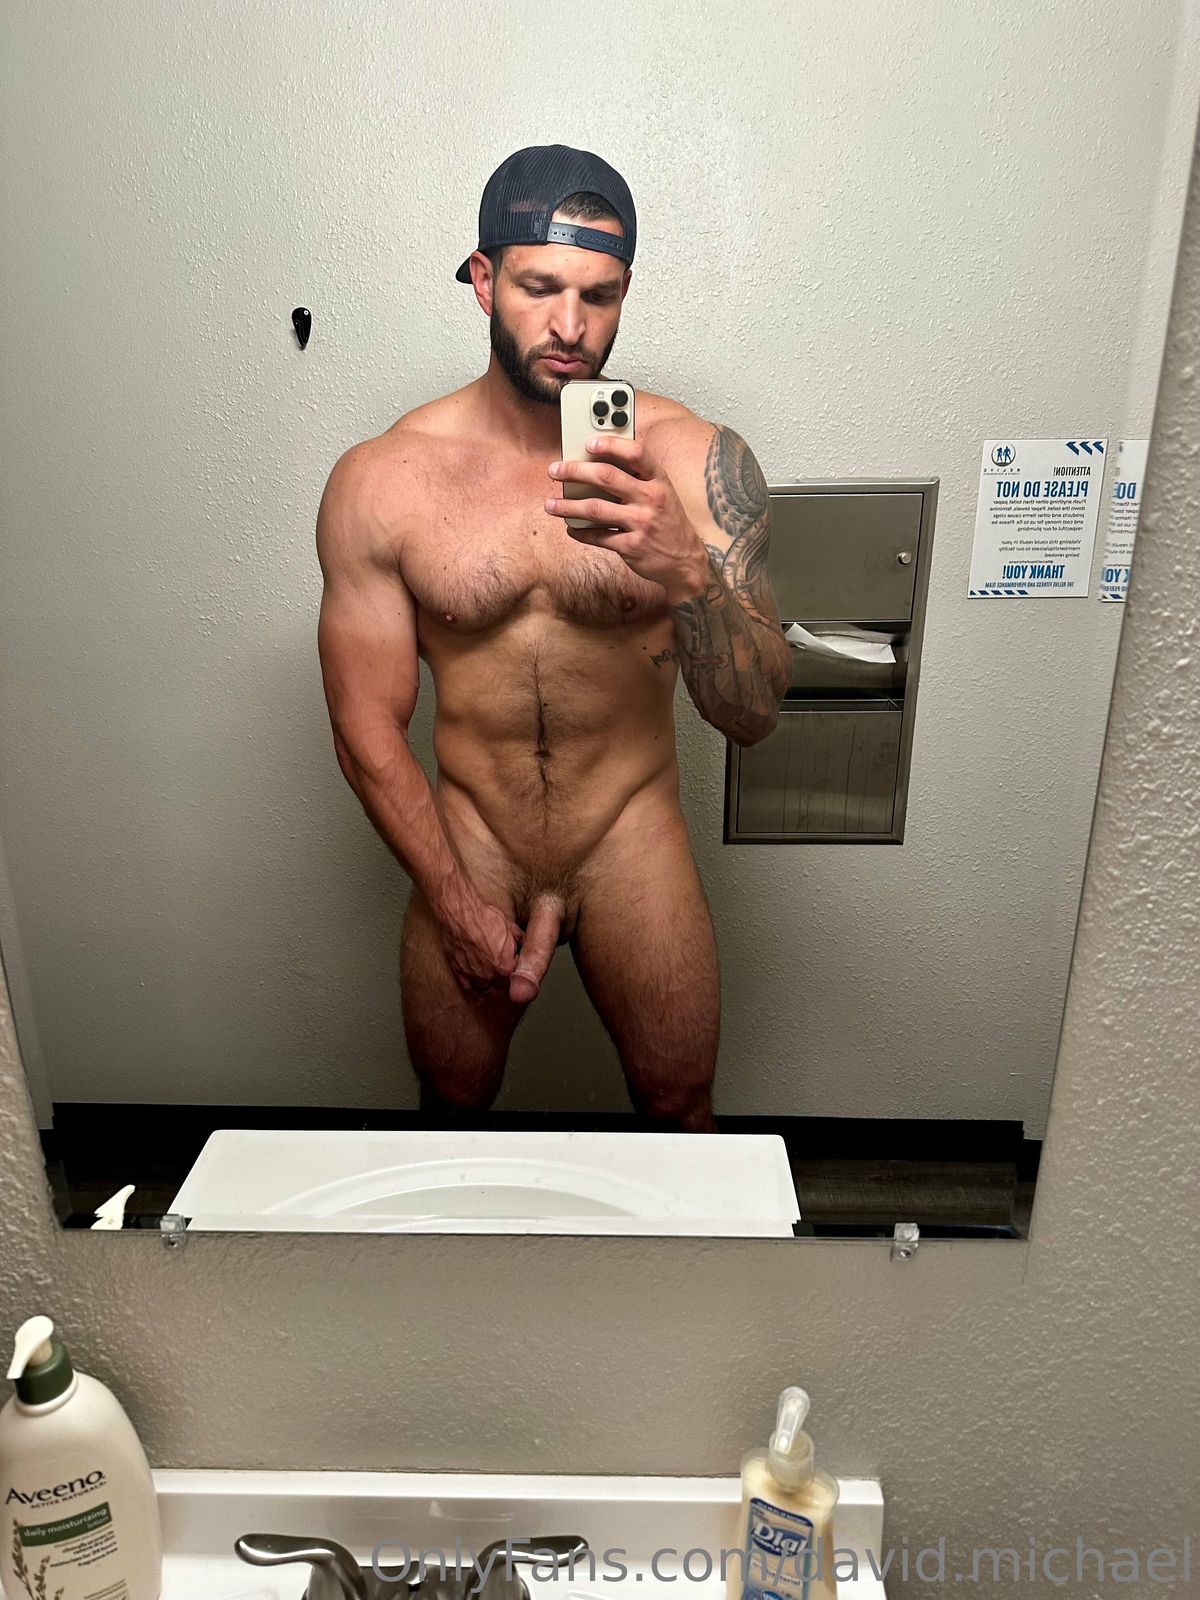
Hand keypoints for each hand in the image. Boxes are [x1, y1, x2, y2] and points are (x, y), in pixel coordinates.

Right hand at [440, 900, 521, 996]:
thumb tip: (525, 946)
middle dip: (502, 977)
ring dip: (488, 982)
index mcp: (506, 968)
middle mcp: (489, 976)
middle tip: (501, 966)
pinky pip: (468, 986)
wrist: (462, 915)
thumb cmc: (486, 919)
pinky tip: (475, 974)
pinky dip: (472, 982)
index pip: (515, 978)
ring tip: (489, 971)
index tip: (512, 963)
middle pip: (500, 986)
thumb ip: (521, 942)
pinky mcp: (459, 972)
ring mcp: (473, 976)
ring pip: (484, 988)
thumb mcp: (512, 928)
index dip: (514, 970)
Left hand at [544, 435, 709, 603]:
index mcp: (659, 481)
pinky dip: (581, 532)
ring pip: (595, 509)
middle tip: (556, 471)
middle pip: (607, 477)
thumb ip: (639, 478)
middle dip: (575, 471)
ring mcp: (641, 524)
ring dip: (568, 506)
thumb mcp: (664, 494)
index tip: (589, 443)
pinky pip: (598, 537)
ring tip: (550, 505)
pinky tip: (571, 528)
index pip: (636, 453)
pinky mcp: (632, 547)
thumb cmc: (669, 522)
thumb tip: (601, 463)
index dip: (611, 445)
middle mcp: (651, 499)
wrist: (686, 561)